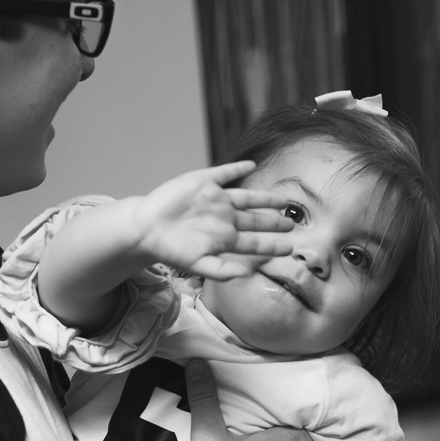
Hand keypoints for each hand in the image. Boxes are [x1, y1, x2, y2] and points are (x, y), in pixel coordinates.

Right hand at [129, 161, 293, 278]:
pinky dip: (238, 169)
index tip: (290, 247)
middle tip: (292, 224)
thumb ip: (223, 271)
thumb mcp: (198, 265)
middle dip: (274, 222)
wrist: (146, 229)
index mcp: (225, 238)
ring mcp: (215, 200)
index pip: (256, 242)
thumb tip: (248, 274)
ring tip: (283, 200)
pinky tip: (251, 166)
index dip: (273, 245)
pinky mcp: (202, 182)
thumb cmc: (171, 250)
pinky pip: (224, 174)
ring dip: (265, 198)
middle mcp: (224, 218)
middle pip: (256, 219)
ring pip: (247, 198)